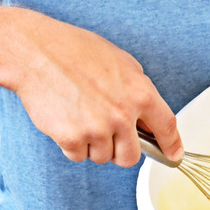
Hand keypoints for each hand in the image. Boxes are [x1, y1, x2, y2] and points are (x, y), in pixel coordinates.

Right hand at [3, 9, 182, 166]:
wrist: (37, 53)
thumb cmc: (76, 52)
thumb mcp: (122, 63)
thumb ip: (138, 92)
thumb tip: (148, 118)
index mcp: (140, 93)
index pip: (166, 128)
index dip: (172, 146)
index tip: (173, 155)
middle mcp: (122, 115)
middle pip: (131, 157)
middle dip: (121, 151)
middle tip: (109, 136)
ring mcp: (97, 129)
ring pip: (102, 157)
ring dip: (93, 145)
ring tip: (81, 116)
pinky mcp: (71, 138)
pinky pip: (78, 156)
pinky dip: (72, 145)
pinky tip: (67, 120)